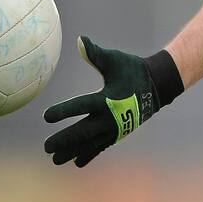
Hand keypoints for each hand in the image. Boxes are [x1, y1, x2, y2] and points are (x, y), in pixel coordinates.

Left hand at [43, 36, 182, 166]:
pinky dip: (89, 155)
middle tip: (47, 146)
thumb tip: (80, 39)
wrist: (156, 85)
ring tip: (55, 159)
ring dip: (72, 152)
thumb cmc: (132, 70)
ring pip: (90, 144)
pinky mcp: (118, 133)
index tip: (46, 116)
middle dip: (64, 140)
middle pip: (82, 132)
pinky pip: (101, 146)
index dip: (63, 111)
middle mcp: (110, 117)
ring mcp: (115, 128)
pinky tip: (76, 162)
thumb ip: (95, 54)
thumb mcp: (115, 60)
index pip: (81, 106)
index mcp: (107, 99)